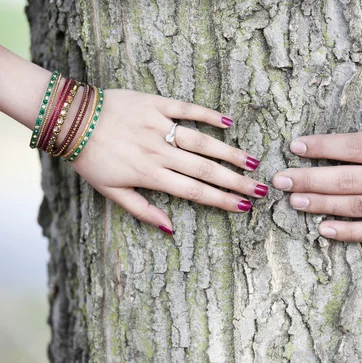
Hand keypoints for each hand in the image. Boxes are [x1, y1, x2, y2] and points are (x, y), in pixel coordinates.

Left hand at [72, 89, 266, 233]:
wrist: (70, 119)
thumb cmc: (90, 159)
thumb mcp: (111, 192)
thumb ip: (142, 210)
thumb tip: (170, 228)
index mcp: (150, 175)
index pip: (194, 192)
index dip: (221, 201)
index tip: (244, 207)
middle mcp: (159, 152)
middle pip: (205, 170)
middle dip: (236, 182)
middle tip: (261, 189)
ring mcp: (159, 126)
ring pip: (201, 141)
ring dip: (228, 153)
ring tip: (251, 163)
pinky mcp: (154, 104)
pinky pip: (185, 108)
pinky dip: (207, 114)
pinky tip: (228, 123)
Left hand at [272, 90, 361, 242]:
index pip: (354, 146)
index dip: (323, 146)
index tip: (297, 146)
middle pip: (346, 178)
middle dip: (309, 178)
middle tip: (280, 179)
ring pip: (354, 205)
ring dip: (321, 203)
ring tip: (293, 201)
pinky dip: (349, 233)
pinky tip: (325, 230)